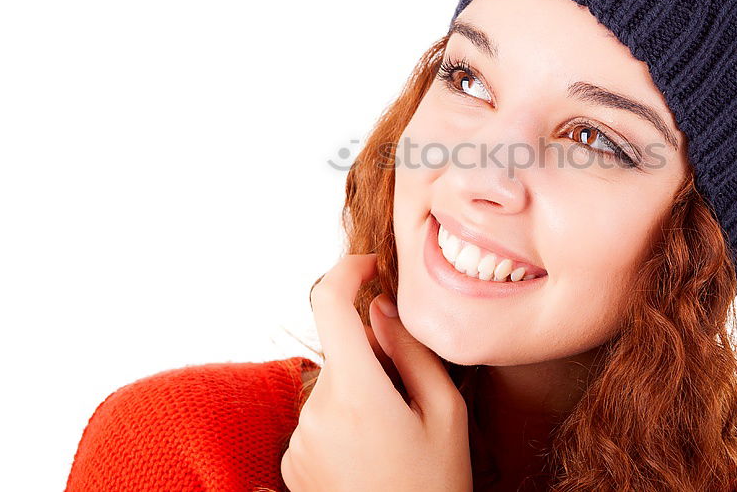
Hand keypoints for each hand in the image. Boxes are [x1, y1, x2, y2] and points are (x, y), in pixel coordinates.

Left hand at [281, 253, 472, 491]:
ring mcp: (298, 441)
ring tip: (396, 442)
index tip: (370, 267)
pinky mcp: (291, 464)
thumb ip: (412, 351)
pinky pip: (321, 419)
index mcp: (355, 394)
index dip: (347, 270)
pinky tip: (375, 458)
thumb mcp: (445, 414)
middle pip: (341, 352)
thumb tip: (381, 309)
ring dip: (362, 394)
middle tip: (414, 400)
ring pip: (333, 386)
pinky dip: (347, 422)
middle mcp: (314, 413)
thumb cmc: (435, 487)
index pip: (328, 303)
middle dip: (375, 358)